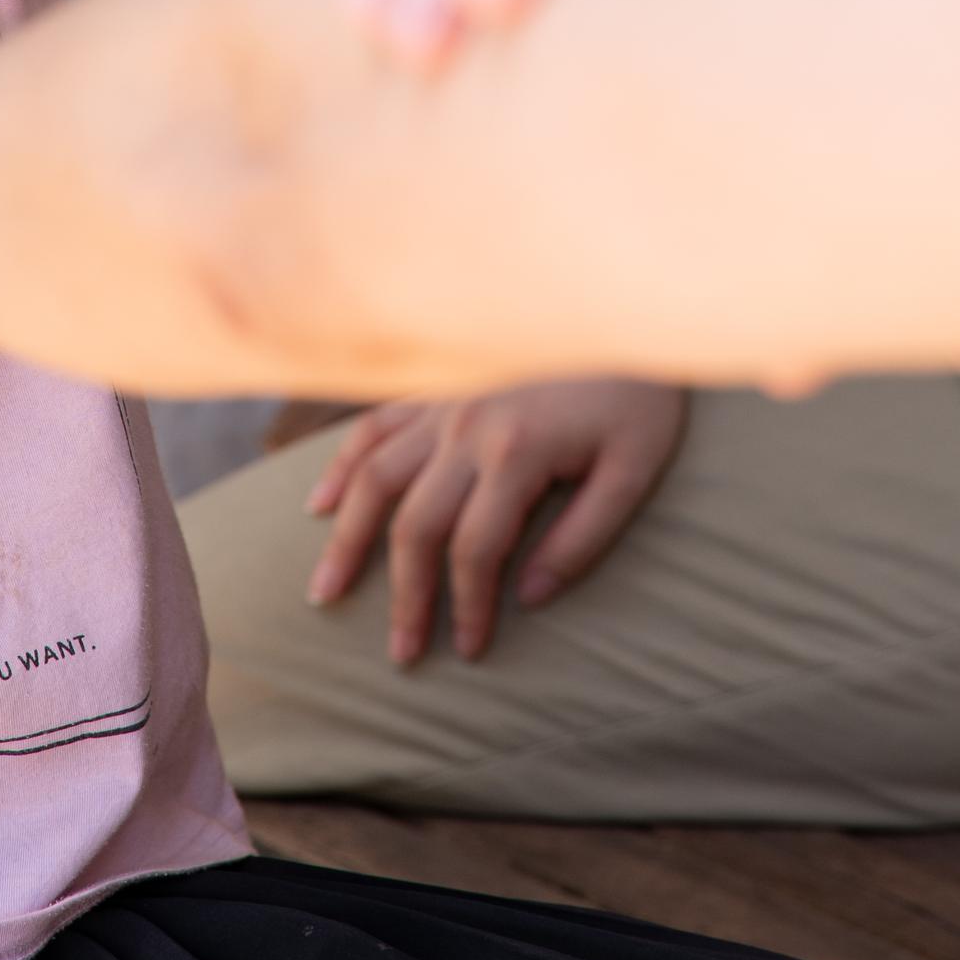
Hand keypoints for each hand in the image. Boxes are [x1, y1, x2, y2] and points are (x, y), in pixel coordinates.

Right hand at [304, 380, 688, 662]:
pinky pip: (372, 427)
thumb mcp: (635, 469)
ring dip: (348, 539)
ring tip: (326, 591)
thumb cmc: (638, 394)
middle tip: (401, 655)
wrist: (623, 304)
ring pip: (375, 477)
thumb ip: (583, 538)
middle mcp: (466, 428)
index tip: (469, 651)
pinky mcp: (437, 387)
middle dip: (405, 597)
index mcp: (516, 453)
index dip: (467, 607)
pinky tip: (321, 505)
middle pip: (416, 526)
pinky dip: (341, 466)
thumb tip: (528, 599)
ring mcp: (443, 403)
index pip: (475, 550)